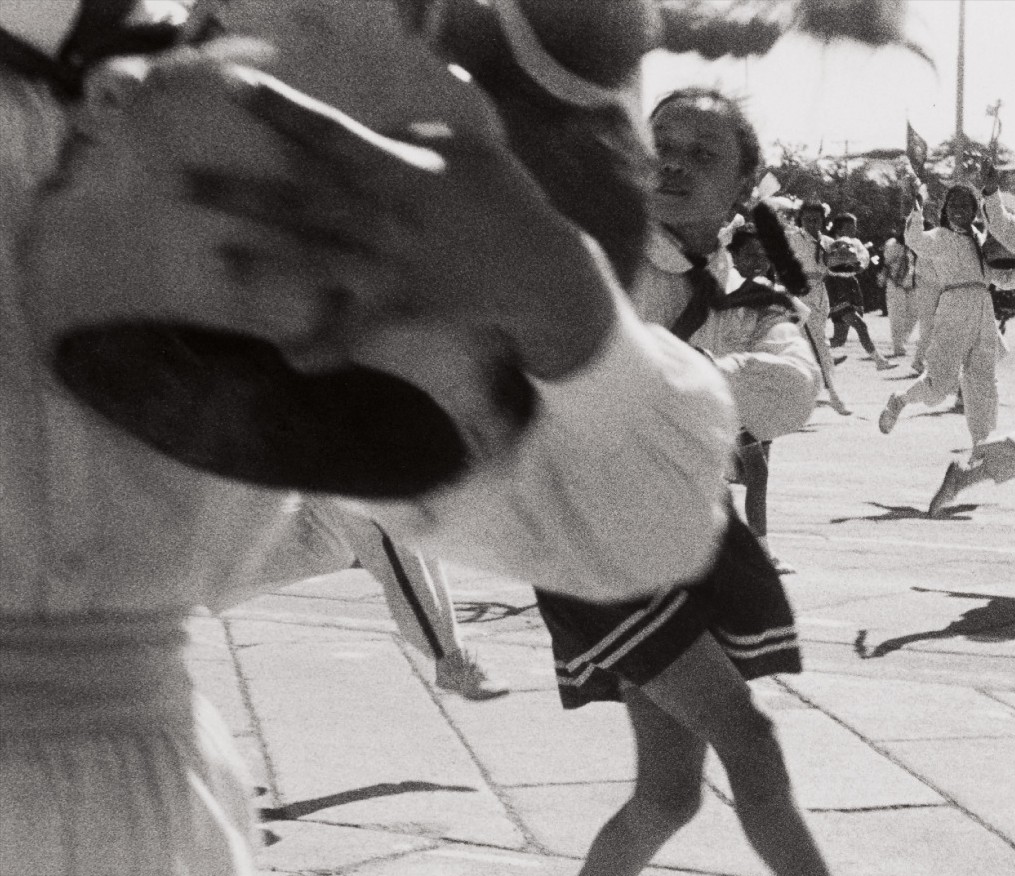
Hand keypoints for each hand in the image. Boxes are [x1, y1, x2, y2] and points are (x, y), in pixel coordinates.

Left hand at [183, 62, 612, 378]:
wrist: (543, 272)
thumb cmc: (508, 200)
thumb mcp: (468, 149)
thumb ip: (414, 136)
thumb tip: (373, 132)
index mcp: (397, 170)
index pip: (328, 132)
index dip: (282, 109)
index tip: (235, 86)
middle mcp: (382, 217)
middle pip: (297, 201)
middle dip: (237, 193)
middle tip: (181, 185)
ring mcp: (389, 265)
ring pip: (312, 262)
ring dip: (263, 264)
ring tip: (219, 261)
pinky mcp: (402, 306)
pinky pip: (355, 331)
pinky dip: (324, 348)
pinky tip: (291, 360)